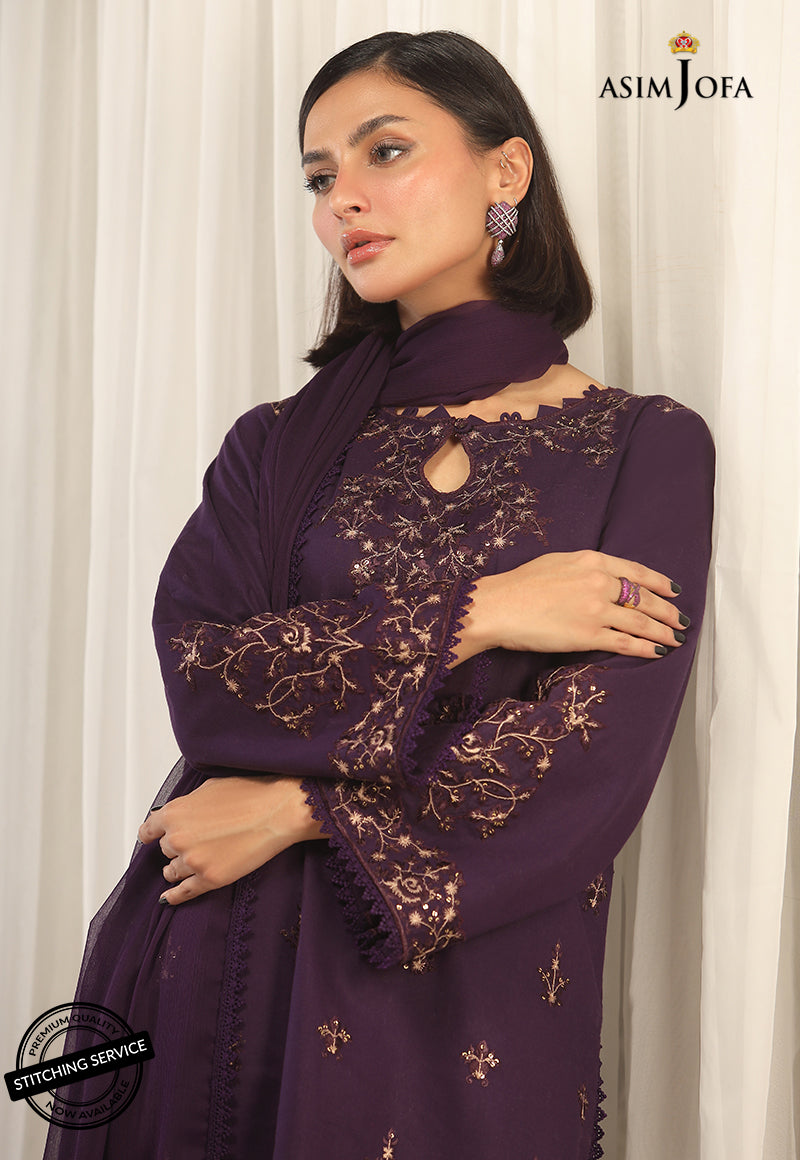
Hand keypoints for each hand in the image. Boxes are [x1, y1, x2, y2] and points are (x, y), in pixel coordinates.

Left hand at [137, 775, 324, 905]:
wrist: (278, 811)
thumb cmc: (250, 794)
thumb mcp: (209, 789)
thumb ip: (186, 805)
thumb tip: (178, 816)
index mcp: (174, 813)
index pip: (148, 830)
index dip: (151, 834)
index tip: (151, 838)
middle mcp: (178, 838)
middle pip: (165, 850)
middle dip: (177, 845)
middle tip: (196, 840)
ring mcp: (193, 861)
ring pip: (172, 871)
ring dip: (179, 867)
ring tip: (194, 861)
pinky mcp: (210, 879)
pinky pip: (184, 893)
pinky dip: (174, 896)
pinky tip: (169, 897)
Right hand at [453, 550, 688, 663]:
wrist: (499, 606)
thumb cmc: (520, 584)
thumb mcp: (557, 561)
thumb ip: (584, 567)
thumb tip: (601, 576)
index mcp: (591, 561)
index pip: (636, 571)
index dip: (659, 582)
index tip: (673, 589)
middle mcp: (599, 583)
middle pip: (644, 597)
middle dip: (667, 610)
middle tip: (681, 619)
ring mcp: (596, 610)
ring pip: (641, 621)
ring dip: (663, 631)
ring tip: (676, 638)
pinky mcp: (588, 635)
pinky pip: (626, 642)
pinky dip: (646, 648)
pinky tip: (658, 651)